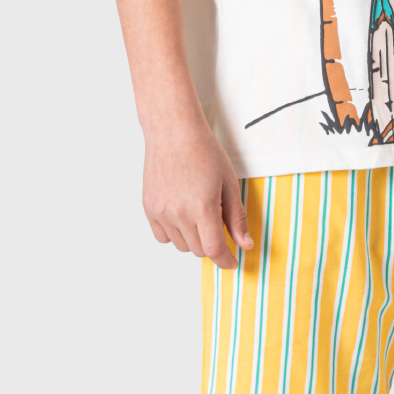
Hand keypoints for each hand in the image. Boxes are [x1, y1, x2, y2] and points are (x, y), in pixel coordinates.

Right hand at [142, 120, 253, 269]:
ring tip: (200, 214)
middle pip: (198, 250)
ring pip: (181, 246)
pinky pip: (162, 237)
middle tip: (219, 226)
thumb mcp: (229, 182)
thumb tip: (245, 244)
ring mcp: (161, 212)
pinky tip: (182, 217)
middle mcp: (179, 213)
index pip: (214, 249)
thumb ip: (236, 217)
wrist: (173, 131)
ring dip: (193, 239)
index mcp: (202, 207)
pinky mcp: (149, 208)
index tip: (232, 262)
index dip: (226, 260)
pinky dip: (174, 234)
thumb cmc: (204, 151)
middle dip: (212, 245)